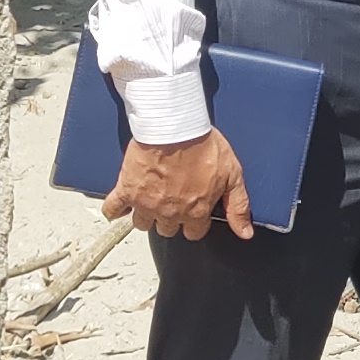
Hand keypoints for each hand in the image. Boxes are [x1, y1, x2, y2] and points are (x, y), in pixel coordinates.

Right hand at [103, 131, 253, 240]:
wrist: (174, 126)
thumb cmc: (203, 145)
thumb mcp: (232, 175)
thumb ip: (238, 206)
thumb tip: (245, 233)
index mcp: (196, 211)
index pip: (195, 233)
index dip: (196, 221)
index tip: (194, 209)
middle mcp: (170, 213)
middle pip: (169, 229)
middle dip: (172, 218)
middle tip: (173, 199)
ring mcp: (146, 204)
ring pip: (144, 223)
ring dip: (147, 214)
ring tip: (151, 199)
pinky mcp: (127, 190)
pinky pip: (114, 208)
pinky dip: (114, 210)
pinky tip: (119, 208)